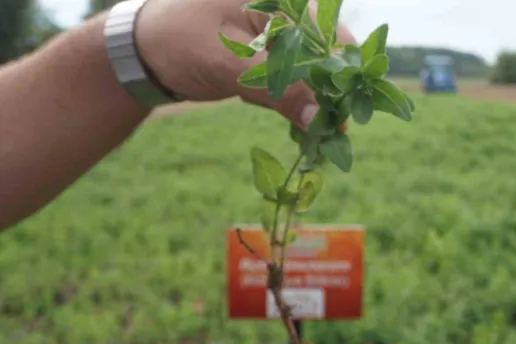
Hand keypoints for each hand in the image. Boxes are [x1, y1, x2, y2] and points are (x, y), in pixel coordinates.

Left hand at [134, 0, 356, 130]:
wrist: (144, 48)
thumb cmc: (179, 40)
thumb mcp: (226, 63)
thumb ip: (275, 89)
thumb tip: (318, 119)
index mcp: (281, 1)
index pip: (332, 37)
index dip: (343, 77)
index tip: (341, 116)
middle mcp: (288, 12)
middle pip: (330, 55)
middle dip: (330, 94)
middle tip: (329, 131)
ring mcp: (283, 34)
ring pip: (316, 71)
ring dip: (316, 102)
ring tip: (316, 132)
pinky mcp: (274, 55)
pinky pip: (298, 79)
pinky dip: (298, 102)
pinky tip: (298, 122)